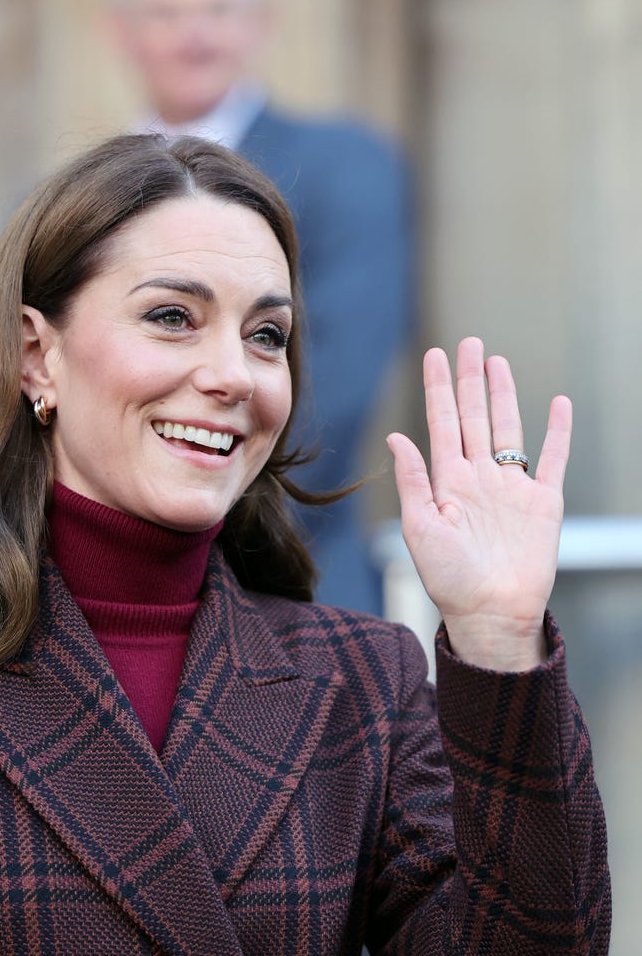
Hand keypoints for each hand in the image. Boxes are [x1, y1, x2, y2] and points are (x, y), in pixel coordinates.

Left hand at [386, 337, 568, 670]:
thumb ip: (412, 481)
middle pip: (474, 417)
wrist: (490, 613)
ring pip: (509, 428)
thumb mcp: (419, 528)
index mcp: (447, 483)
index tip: (434, 355)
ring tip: (496, 362)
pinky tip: (558, 403)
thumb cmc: (449, 580)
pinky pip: (554, 458)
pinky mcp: (544, 502)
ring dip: (504, 395)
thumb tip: (397, 438)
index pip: (441, 424)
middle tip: (468, 343)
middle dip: (469, 380)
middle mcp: (479, 479)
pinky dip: (558, 431)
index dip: (438, 389)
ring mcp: (512, 488)